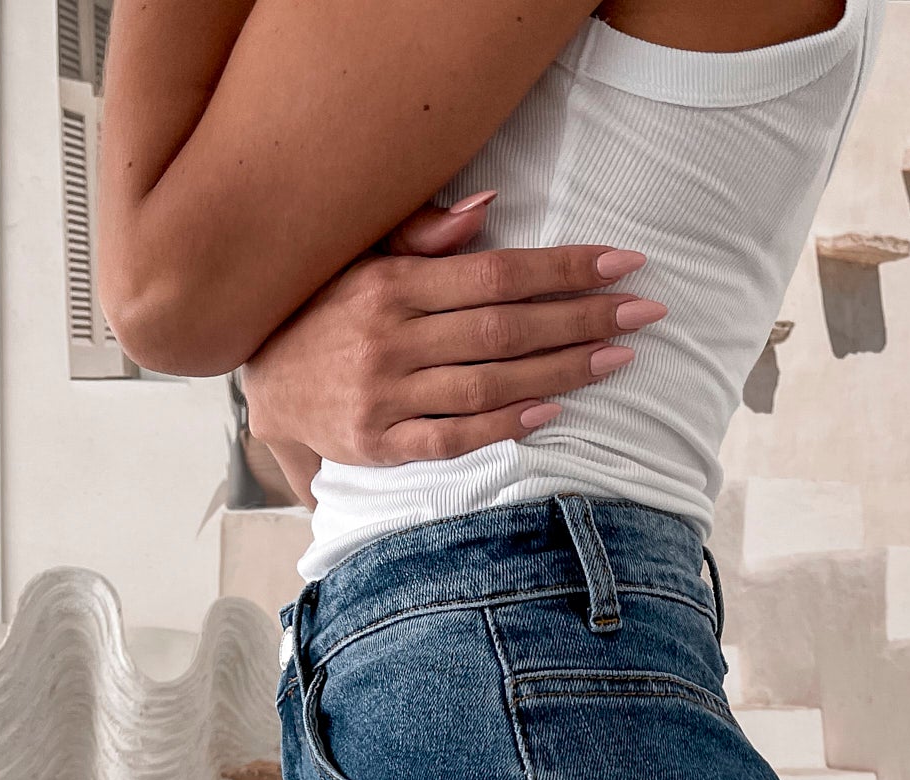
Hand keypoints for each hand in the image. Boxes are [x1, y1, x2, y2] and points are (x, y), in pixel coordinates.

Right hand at [240, 191, 665, 473]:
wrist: (263, 384)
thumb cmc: (326, 311)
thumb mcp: (362, 257)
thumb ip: (423, 233)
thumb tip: (489, 205)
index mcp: (391, 282)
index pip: (497, 274)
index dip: (565, 270)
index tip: (624, 265)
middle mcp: (390, 337)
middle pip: (506, 328)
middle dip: (583, 319)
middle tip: (646, 313)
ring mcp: (384, 395)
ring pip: (489, 384)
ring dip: (561, 372)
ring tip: (618, 359)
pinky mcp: (379, 445)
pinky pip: (453, 437)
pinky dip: (505, 426)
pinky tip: (553, 412)